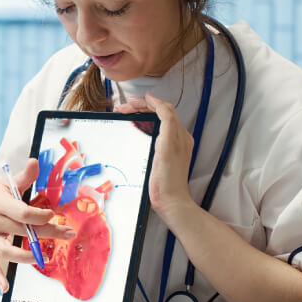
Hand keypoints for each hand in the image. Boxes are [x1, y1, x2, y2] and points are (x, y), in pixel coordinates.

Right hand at [0, 159, 74, 291]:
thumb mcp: (4, 185)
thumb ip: (23, 178)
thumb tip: (35, 162)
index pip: (22, 212)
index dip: (39, 215)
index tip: (53, 216)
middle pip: (22, 230)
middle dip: (47, 233)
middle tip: (68, 235)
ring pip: (6, 250)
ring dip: (26, 256)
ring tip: (43, 258)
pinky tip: (4, 287)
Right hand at [113, 93, 196, 224]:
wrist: (170, 201)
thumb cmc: (169, 177)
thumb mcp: (167, 144)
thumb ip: (166, 120)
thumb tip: (158, 102)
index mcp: (179, 133)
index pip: (164, 108)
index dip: (147, 102)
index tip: (131, 101)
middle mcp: (177, 137)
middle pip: (159, 114)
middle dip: (141, 107)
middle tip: (123, 108)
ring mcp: (171, 146)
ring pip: (155, 122)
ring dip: (140, 115)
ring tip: (125, 115)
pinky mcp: (163, 155)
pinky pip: (153, 133)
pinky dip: (142, 127)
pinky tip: (133, 130)